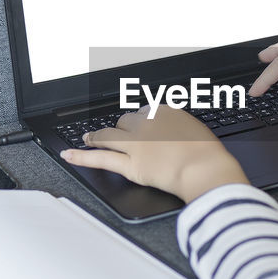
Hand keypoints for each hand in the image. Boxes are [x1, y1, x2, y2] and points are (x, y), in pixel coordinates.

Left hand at [62, 107, 248, 202]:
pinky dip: (82, 157)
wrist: (205, 168)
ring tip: (88, 139)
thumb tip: (172, 134)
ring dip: (96, 137)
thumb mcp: (197, 130)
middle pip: (124, 123)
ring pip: (108, 136)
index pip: (143, 112)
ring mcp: (135, 143)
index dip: (139, 122)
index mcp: (163, 111)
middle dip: (120, 130)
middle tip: (117, 136)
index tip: (138, 126)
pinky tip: (70, 154)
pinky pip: (101, 159)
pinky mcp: (129, 164)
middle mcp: (145, 123)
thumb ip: (179, 129)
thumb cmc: (207, 153)